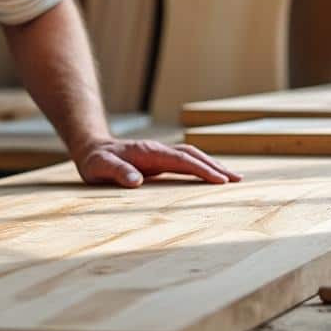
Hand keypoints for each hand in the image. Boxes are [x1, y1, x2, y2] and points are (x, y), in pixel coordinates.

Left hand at [73, 139, 242, 187]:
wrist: (92, 148)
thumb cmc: (95, 161)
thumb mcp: (99, 167)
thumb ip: (117, 172)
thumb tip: (136, 181)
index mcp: (149, 153)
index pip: (182, 160)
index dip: (202, 170)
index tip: (220, 180)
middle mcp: (159, 150)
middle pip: (194, 156)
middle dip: (216, 167)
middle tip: (238, 180)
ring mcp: (161, 154)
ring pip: (193, 157)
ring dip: (213, 166)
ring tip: (234, 178)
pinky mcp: (161, 159)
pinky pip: (187, 162)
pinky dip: (202, 167)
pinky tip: (212, 175)